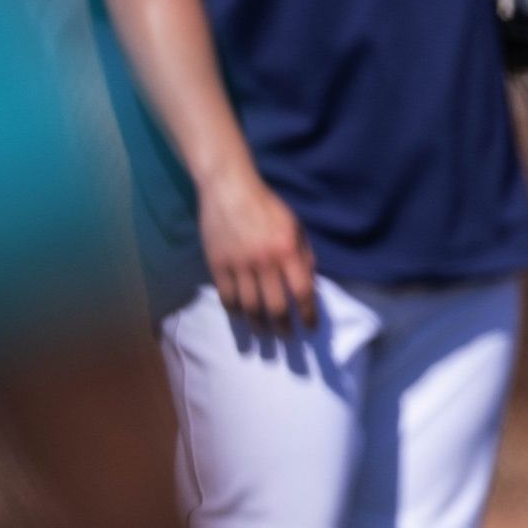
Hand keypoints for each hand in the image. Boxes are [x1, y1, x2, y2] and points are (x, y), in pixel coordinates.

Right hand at [197, 169, 318, 328]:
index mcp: (288, 251)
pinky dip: (236, 313)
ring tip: (265, 334)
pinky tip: (242, 318)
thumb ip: (305, 255)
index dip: (307, 314)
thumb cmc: (268, 207)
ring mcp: (239, 265)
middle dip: (283, 327)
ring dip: (258, 326)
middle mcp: (265, 262)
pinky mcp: (217, 266)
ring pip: (249, 307)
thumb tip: (309, 284)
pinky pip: (227, 298)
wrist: (230, 190)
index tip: (310, 328)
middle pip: (275, 306)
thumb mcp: (296, 227)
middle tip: (287, 338)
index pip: (302, 292)